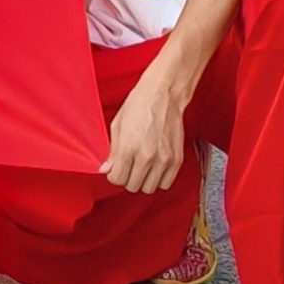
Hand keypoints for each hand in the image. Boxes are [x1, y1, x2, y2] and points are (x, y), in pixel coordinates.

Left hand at [102, 63, 189, 192]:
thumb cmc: (139, 104)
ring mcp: (164, 160)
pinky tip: (154, 168)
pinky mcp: (177, 160)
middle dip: (127, 178)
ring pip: (149, 188)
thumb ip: (112, 151)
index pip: (117, 179)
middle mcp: (147, 157)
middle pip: (132, 186)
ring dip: (143, 180)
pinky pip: (166, 183)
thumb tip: (106, 169)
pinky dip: (158, 179)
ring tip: (141, 167)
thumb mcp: (117, 125)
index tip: (115, 169)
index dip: (113, 174)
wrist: (163, 94)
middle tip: (127, 166)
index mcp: (129, 148)